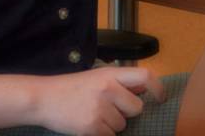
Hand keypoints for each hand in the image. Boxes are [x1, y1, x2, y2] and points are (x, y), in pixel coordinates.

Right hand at [33, 67, 165, 135]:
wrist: (44, 98)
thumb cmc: (71, 88)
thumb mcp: (96, 77)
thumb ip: (120, 82)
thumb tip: (145, 88)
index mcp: (110, 74)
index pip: (145, 76)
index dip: (158, 88)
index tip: (160, 98)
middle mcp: (107, 89)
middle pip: (136, 108)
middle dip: (126, 112)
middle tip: (109, 109)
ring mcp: (99, 108)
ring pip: (122, 125)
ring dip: (112, 124)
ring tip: (93, 114)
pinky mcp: (92, 126)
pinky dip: (102, 134)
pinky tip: (88, 124)